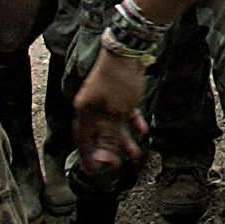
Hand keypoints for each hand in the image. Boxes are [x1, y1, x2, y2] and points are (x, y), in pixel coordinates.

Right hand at [72, 50, 150, 178]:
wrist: (128, 51)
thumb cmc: (118, 81)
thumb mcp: (115, 114)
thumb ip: (109, 136)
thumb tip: (103, 157)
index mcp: (84, 111)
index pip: (83, 140)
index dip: (88, 158)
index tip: (96, 172)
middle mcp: (91, 106)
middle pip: (97, 135)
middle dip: (108, 152)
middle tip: (117, 165)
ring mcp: (105, 99)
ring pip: (112, 126)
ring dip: (123, 140)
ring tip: (135, 153)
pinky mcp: (118, 93)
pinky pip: (123, 114)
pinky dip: (131, 123)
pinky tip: (142, 130)